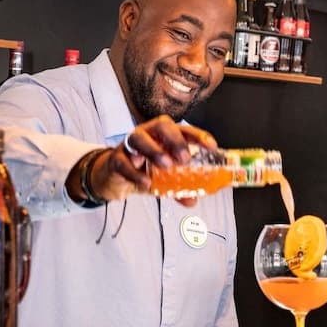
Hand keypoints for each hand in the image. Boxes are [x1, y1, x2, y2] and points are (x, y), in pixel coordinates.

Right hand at [84, 116, 217, 205]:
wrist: (116, 177)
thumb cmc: (144, 169)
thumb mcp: (165, 180)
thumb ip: (179, 190)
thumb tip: (193, 200)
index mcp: (164, 136)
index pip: (184, 130)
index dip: (198, 135)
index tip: (211, 146)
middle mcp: (148, 134)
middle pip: (162, 126)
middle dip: (175, 140)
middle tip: (185, 158)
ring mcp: (130, 144)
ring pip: (139, 138)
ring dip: (154, 151)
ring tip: (166, 166)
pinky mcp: (116, 158)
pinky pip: (123, 161)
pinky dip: (135, 172)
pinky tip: (146, 182)